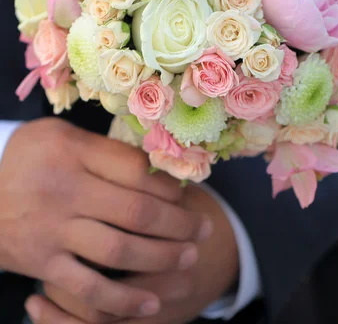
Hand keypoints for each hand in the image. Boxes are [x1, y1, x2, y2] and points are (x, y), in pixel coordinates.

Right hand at [0, 118, 212, 318]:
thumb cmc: (32, 159)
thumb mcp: (62, 135)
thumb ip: (105, 149)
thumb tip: (157, 167)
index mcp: (74, 153)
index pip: (135, 171)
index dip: (169, 185)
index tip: (187, 194)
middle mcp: (66, 192)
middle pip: (136, 212)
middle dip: (179, 224)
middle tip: (203, 230)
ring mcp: (54, 231)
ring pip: (120, 252)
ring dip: (161, 259)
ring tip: (188, 259)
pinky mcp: (43, 265)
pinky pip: (88, 290)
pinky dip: (123, 301)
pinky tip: (150, 303)